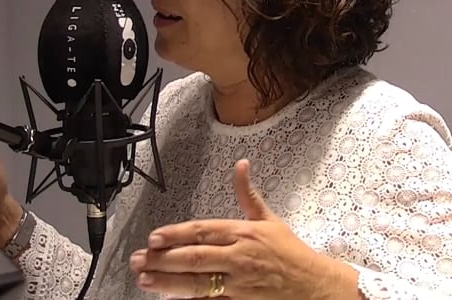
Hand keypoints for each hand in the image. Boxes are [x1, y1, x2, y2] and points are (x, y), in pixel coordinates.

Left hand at [129, 159, 358, 299]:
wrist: (313, 284)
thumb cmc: (290, 252)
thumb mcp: (270, 219)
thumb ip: (248, 194)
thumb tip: (241, 165)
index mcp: (244, 233)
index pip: (203, 231)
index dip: (176, 234)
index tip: (154, 237)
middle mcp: (239, 257)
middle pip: (195, 257)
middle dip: (164, 259)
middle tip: (138, 259)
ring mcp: (239, 283)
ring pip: (198, 283)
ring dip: (168, 282)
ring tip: (145, 279)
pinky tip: (170, 298)